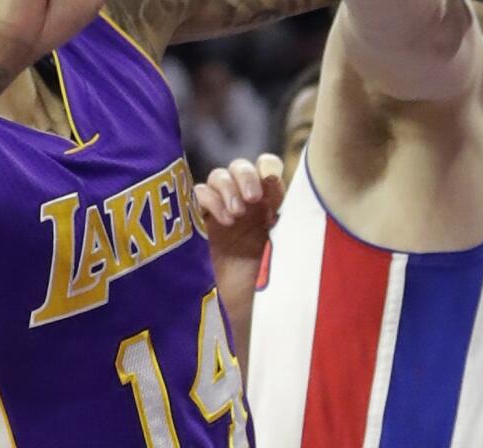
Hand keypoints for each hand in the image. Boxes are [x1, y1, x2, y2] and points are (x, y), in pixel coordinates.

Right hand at [196, 154, 285, 290]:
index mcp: (270, 206)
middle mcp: (246, 205)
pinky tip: (222, 220)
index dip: (267, 168)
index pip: (266, 169)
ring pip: (218, 176)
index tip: (270, 184)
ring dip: (227, 187)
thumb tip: (279, 184)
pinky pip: (198, 193)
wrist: (240, 316)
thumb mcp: (284, 248)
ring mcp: (220, 213)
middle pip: (240, 167)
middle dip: (245, 175)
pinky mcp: (198, 223)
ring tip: (236, 215)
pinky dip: (210, 199)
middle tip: (252, 198)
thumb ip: (284, 217)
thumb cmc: (267, 286)